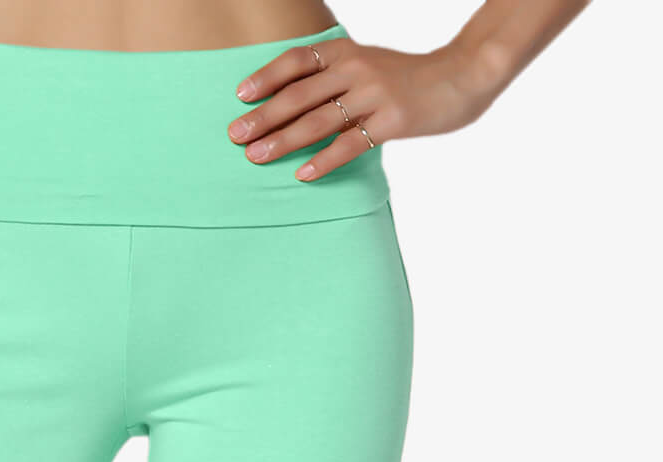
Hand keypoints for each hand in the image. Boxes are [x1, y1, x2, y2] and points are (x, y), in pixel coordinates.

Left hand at [228, 35, 495, 181]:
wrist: (461, 77)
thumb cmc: (406, 79)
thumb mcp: (368, 66)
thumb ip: (334, 79)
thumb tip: (289, 103)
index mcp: (347, 53)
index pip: (298, 60)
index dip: (267, 77)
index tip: (239, 96)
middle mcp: (357, 69)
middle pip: (300, 94)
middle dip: (264, 116)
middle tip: (235, 136)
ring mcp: (375, 94)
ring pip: (319, 120)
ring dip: (284, 140)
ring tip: (256, 157)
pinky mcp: (393, 121)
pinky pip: (352, 143)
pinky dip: (325, 160)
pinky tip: (303, 174)